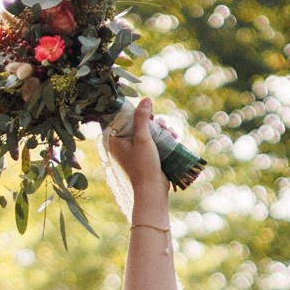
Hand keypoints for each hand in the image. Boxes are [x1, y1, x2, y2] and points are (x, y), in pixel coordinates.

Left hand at [103, 98, 169, 226]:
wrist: (153, 190)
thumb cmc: (143, 166)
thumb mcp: (143, 139)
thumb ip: (142, 118)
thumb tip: (146, 99)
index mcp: (115, 138)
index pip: (121, 116)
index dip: (135, 111)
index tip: (148, 114)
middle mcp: (123, 142)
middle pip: (138, 121)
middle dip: (154, 121)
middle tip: (162, 126)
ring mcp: (135, 148)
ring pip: (148, 129)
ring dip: (162, 128)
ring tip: (171, 133)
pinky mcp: (146, 153)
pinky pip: (154, 138)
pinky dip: (164, 136)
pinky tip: (174, 138)